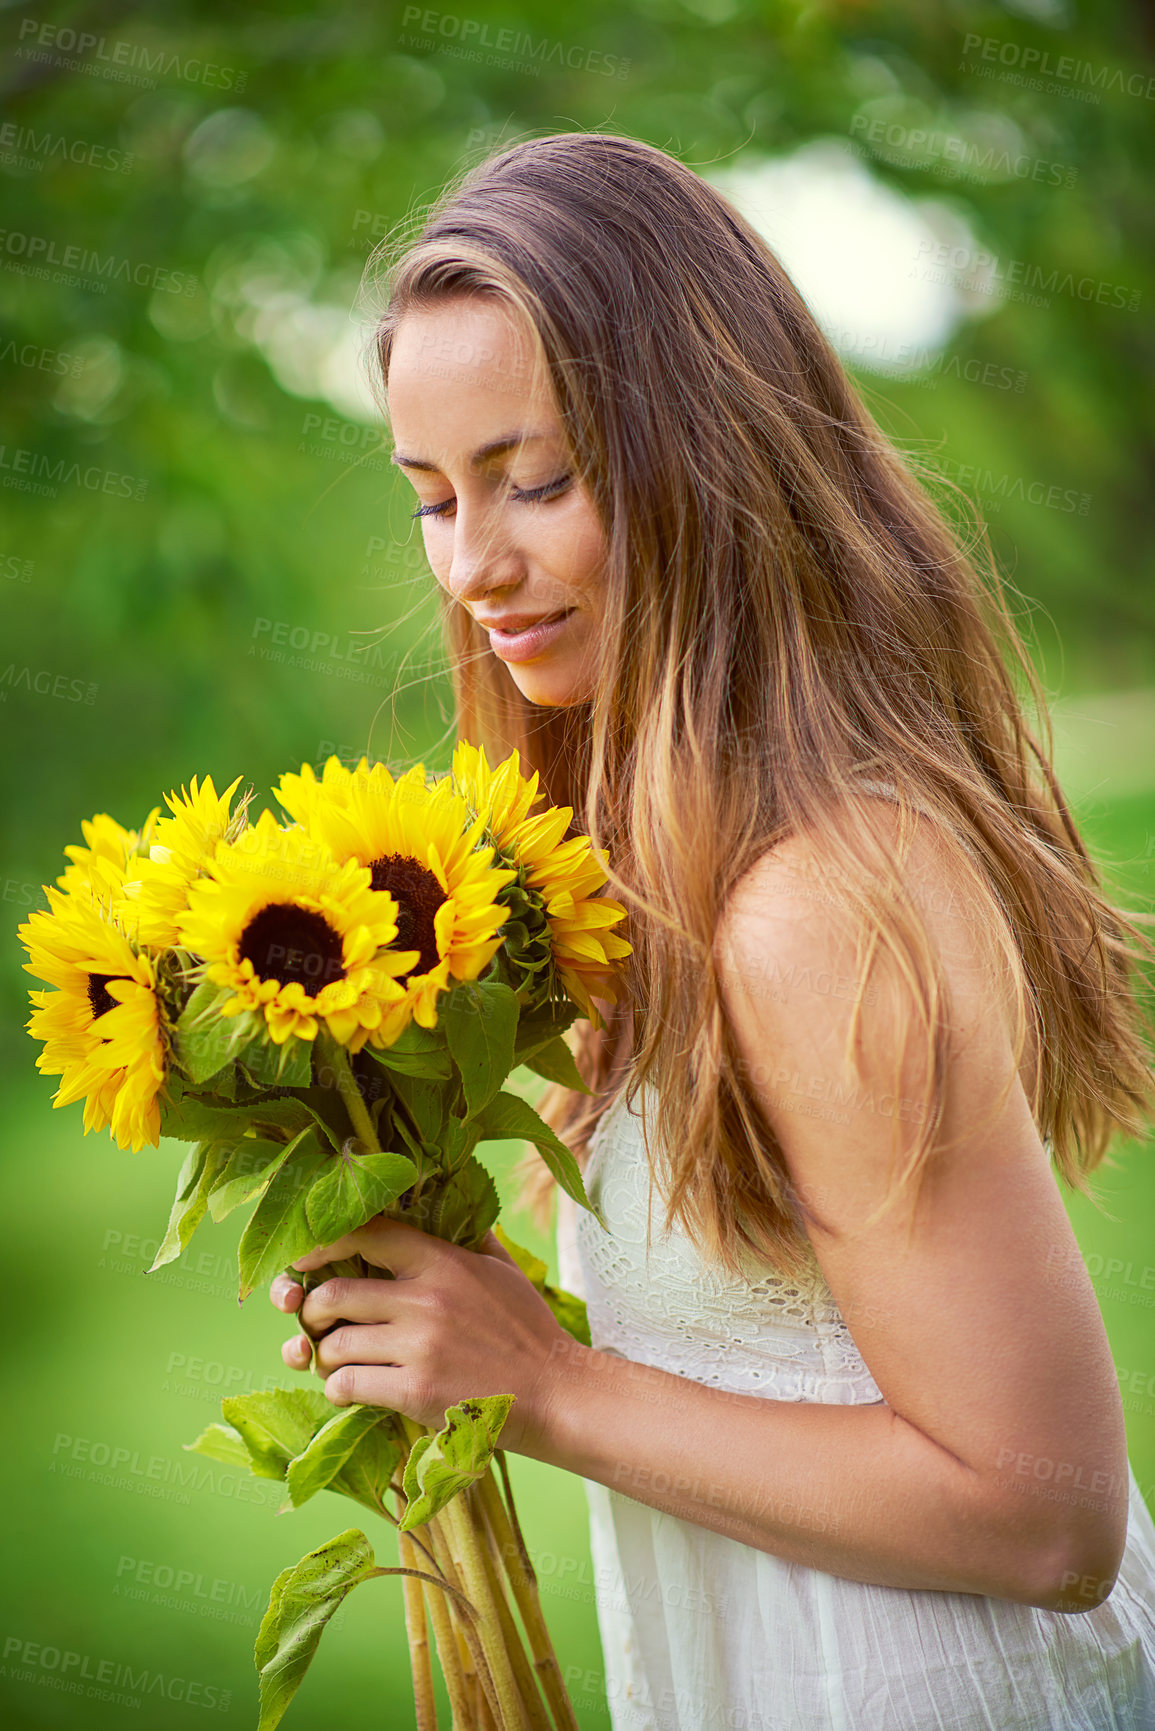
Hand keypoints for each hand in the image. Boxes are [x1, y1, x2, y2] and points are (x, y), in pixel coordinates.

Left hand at [269, 1216, 572, 1452]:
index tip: (306, 1258)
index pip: (369, 1234)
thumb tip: (448, 1206)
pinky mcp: (416, 1391)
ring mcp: (420, 1346)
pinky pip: (349, 1385)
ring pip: (336, 1344)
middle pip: (336, 1292)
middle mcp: (426, 1300)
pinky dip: (338, 1389)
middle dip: (313, 1309)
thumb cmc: (528, 1331)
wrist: (555, 1392)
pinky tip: (348, 1390)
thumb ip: (469, 1239)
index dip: (326, 1243)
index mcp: (444, 1263)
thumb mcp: (503, 1270)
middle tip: (317, 1322)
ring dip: (325, 1356)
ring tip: (336, 1362)